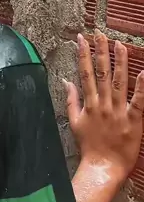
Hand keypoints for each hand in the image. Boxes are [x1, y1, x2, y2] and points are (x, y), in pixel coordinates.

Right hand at [66, 32, 143, 184]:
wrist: (103, 167)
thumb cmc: (89, 147)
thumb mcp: (74, 122)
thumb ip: (71, 100)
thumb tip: (66, 81)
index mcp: (90, 104)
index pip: (85, 73)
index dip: (83, 54)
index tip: (82, 38)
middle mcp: (103, 104)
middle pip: (101, 73)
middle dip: (100, 51)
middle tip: (100, 33)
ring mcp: (119, 112)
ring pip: (119, 82)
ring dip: (119, 62)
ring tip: (119, 44)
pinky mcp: (134, 121)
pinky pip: (139, 102)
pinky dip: (141, 87)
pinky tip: (143, 72)